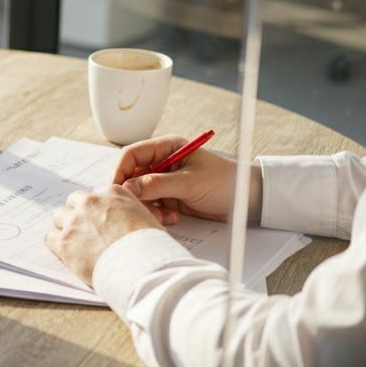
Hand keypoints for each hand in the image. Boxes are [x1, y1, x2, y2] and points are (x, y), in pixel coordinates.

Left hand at [46, 185, 160, 284]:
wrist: (141, 265)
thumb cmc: (151, 246)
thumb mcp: (150, 220)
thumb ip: (133, 214)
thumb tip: (132, 221)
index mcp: (113, 193)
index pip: (97, 196)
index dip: (99, 211)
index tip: (102, 222)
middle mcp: (91, 202)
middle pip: (74, 202)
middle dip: (79, 215)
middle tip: (88, 232)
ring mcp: (74, 221)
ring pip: (59, 217)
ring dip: (66, 228)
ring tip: (77, 244)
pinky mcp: (64, 242)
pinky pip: (50, 238)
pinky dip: (57, 245)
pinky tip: (67, 253)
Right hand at [110, 135, 260, 225]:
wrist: (247, 201)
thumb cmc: (224, 182)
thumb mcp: (189, 182)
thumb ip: (157, 184)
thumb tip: (127, 187)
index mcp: (167, 148)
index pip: (132, 155)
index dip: (121, 171)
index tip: (118, 190)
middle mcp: (163, 163)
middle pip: (133, 176)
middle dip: (135, 194)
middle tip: (141, 208)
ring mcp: (166, 181)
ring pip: (141, 194)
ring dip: (147, 207)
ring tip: (163, 216)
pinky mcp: (170, 198)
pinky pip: (152, 206)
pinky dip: (157, 214)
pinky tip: (172, 218)